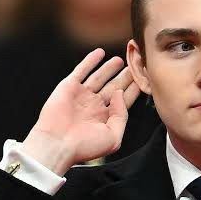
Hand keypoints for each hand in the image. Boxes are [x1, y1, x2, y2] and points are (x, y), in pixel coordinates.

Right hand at [21, 48, 140, 174]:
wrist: (58, 144)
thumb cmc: (85, 146)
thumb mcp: (113, 137)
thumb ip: (122, 115)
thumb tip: (120, 94)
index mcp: (106, 119)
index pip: (124, 101)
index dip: (133, 90)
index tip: (143, 80)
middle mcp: (94, 106)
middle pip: (114, 87)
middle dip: (125, 77)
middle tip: (135, 66)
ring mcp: (82, 96)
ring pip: (99, 77)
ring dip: (109, 68)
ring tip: (121, 60)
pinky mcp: (69, 87)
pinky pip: (81, 70)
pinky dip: (90, 61)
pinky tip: (100, 53)